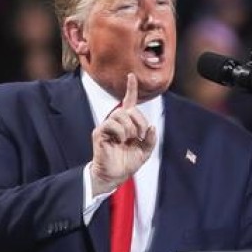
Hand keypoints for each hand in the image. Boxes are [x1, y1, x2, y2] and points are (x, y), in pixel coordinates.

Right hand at [90, 73, 156, 195]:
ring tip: (130, 139)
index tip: (131, 76)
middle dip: (139, 121)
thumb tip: (152, 127)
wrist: (115, 175)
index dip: (131, 88)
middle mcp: (116, 122)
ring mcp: (107, 126)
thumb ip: (151, 139)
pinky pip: (111, 124)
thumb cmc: (127, 162)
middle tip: (140, 135)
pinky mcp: (99, 133)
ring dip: (130, 127)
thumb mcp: (145, 151)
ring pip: (120, 115)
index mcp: (128, 123)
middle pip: (129, 109)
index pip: (129, 101)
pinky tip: (121, 140)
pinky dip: (120, 132)